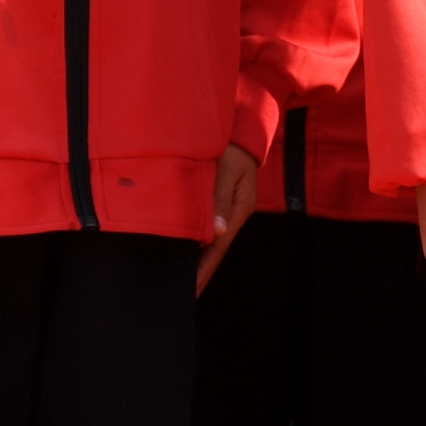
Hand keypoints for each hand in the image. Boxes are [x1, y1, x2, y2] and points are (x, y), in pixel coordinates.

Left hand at [197, 145, 261, 293]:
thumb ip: (220, 199)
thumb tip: (217, 232)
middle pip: (215, 250)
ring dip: (197, 260)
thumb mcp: (228, 170)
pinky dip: (196, 241)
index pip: (218, 247)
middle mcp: (233, 215)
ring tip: (182, 280)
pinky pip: (206, 227)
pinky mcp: (219, 203)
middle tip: (184, 295)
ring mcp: (227, 211)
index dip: (204, 269)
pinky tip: (185, 249)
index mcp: (238, 210)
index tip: (192, 289)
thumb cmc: (233, 148)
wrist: (243, 131)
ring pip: (210, 241)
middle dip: (200, 272)